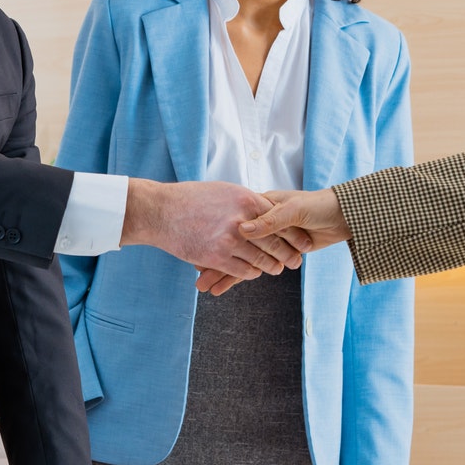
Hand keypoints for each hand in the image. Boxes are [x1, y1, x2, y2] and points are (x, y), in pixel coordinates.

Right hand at [123, 179, 301, 282]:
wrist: (160, 211)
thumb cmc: (191, 198)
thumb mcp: (225, 191)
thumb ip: (246, 201)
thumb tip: (264, 207)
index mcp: (246, 199)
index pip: (279, 219)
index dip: (294, 232)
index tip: (304, 241)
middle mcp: (241, 219)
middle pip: (275, 241)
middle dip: (289, 253)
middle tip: (297, 261)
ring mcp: (229, 240)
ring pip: (262, 259)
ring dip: (272, 266)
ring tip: (278, 269)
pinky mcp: (216, 257)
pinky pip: (243, 271)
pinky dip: (252, 273)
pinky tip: (254, 273)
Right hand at [193, 187, 343, 294]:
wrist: (341, 215)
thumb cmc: (318, 206)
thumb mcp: (293, 210)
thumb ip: (270, 221)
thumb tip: (244, 230)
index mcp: (259, 206)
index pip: (234, 225)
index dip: (216, 238)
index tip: (202, 253)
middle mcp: (257, 223)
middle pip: (231, 246)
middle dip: (214, 263)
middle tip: (198, 279)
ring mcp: (262, 239)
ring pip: (238, 258)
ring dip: (221, 274)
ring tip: (204, 287)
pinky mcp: (272, 253)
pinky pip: (250, 266)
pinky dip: (237, 276)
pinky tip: (221, 286)